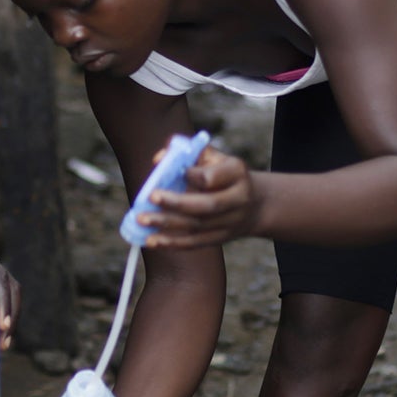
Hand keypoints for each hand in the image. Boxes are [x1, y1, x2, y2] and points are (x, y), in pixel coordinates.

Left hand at [137, 145, 261, 248]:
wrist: (255, 204)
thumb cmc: (224, 174)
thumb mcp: (214, 157)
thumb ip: (187, 153)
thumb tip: (159, 158)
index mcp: (236, 173)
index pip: (212, 177)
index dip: (192, 175)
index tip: (175, 171)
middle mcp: (238, 199)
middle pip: (206, 205)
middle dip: (176, 202)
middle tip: (150, 197)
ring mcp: (230, 222)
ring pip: (197, 226)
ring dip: (167, 224)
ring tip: (142, 219)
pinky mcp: (220, 239)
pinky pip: (194, 243)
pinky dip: (172, 243)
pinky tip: (152, 241)